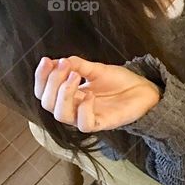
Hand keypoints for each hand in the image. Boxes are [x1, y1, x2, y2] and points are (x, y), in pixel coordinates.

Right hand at [34, 56, 160, 132]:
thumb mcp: (96, 69)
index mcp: (69, 96)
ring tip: (76, 77)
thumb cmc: (119, 82)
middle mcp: (74, 109)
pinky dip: (83, 109)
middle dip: (52, 83)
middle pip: (48, 104)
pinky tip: (90, 95)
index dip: (41, 78)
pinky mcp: (103, 123)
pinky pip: (85, 125)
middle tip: (65, 66)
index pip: (44, 92)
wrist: (143, 89)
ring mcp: (87, 117)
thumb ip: (77, 65)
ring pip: (62, 116)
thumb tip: (57, 61)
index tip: (47, 60)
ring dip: (64, 94)